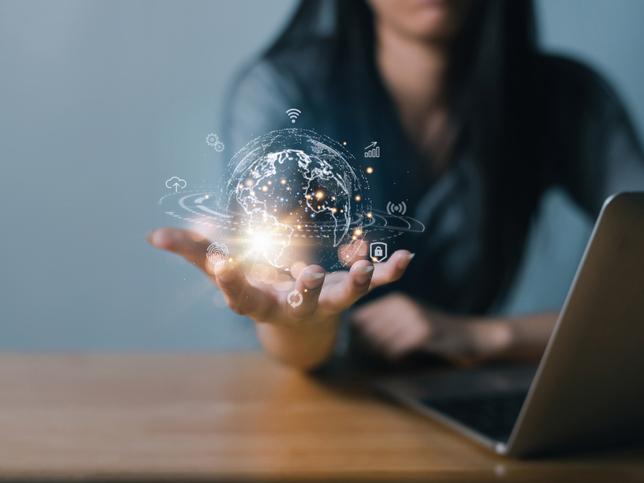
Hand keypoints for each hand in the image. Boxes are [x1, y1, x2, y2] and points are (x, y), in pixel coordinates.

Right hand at [147, 228, 415, 367]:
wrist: (295, 322)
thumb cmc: (256, 289)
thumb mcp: (226, 271)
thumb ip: (195, 251)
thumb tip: (152, 235)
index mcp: (259, 300)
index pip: (240, 295)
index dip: (230, 281)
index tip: (221, 262)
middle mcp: (294, 305)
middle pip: (300, 302)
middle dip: (305, 289)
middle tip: (309, 275)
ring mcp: (326, 302)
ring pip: (343, 298)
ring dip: (357, 283)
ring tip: (366, 265)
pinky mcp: (348, 293)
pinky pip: (374, 286)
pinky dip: (390, 273)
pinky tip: (407, 257)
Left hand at [351, 293, 512, 364]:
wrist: (472, 335)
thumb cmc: (435, 333)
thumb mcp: (409, 321)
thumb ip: (384, 325)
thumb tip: (354, 339)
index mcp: (395, 301)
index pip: (358, 319)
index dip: (356, 338)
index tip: (364, 350)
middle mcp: (402, 305)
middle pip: (366, 332)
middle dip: (367, 349)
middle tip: (378, 358)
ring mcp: (414, 317)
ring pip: (379, 343)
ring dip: (382, 356)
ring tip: (392, 359)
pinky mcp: (424, 332)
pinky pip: (396, 351)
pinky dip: (397, 361)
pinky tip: (404, 361)